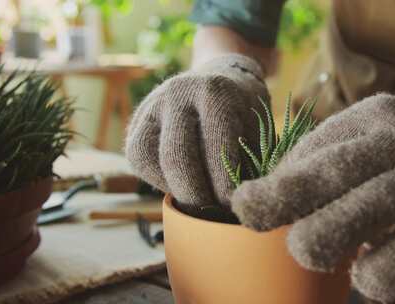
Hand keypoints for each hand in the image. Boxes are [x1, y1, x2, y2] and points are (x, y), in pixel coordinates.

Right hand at [125, 55, 268, 214]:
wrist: (220, 75)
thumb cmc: (244, 111)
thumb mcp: (257, 128)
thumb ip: (252, 162)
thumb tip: (243, 205)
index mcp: (215, 92)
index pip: (216, 147)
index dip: (224, 185)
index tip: (234, 206)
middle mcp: (178, 93)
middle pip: (177, 157)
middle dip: (195, 195)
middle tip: (213, 215)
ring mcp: (152, 104)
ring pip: (148, 157)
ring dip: (172, 188)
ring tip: (196, 203)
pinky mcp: (137, 119)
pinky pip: (138, 157)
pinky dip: (157, 179)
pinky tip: (179, 185)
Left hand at [231, 93, 394, 301]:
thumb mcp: (362, 135)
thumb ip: (320, 158)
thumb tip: (268, 192)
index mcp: (367, 117)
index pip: (316, 148)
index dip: (278, 180)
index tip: (245, 204)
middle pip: (338, 168)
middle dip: (289, 197)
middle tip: (254, 219)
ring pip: (376, 204)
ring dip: (331, 234)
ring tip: (307, 253)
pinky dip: (386, 267)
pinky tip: (365, 277)